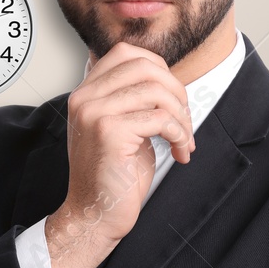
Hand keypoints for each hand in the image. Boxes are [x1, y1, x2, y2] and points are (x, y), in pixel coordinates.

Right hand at [48, 42, 194, 267]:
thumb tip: (167, 79)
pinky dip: (179, 134)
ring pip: (157, 91)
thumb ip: (132, 99)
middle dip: (176, 91)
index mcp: (86, 92)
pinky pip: (160, 119)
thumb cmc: (113, 175)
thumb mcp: (121, 126)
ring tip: (183, 139)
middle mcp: (85, 98)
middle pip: (145, 66)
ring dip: (181, 117)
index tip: (171, 97)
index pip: (126, 53)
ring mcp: (94, 113)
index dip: (159, 68)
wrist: (96, 214)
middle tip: (183, 119)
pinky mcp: (109, 132)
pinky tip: (179, 151)